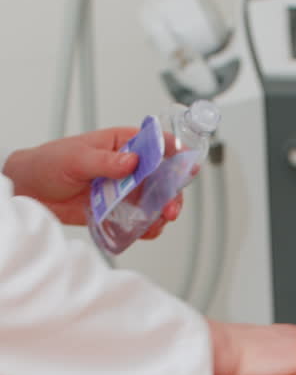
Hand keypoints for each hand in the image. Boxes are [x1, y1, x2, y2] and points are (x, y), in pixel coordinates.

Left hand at [3, 128, 181, 236]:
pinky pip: (139, 218)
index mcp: (121, 143)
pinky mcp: (118, 210)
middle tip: (171, 208)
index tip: (186, 166)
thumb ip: (104, 161)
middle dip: (171, 192)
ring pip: (154, 200)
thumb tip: (131, 161)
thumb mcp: (75, 157)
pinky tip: (147, 231)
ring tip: (159, 223)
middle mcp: (127, 166)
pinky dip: (147, 226)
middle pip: (161, 177)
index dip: (174, 153)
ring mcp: (124, 189)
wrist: (31, 190)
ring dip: (162, 212)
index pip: (155, 143)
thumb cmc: (49, 163)